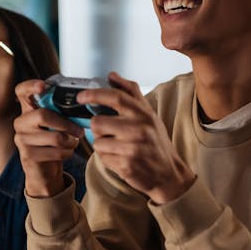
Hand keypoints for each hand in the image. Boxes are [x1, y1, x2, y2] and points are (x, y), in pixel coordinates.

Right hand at [13, 79, 84, 196]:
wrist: (44, 170)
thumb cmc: (53, 141)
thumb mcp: (56, 124)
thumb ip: (62, 113)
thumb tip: (82, 106)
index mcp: (28, 109)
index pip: (22, 91)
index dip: (31, 86)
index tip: (43, 86)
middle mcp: (21, 122)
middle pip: (43, 114)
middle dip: (67, 124)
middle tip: (80, 131)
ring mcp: (21, 138)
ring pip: (55, 137)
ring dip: (70, 142)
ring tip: (72, 143)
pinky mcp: (27, 155)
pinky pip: (56, 152)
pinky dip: (67, 153)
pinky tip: (66, 152)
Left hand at [79, 72, 195, 202]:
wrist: (169, 174)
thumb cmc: (157, 143)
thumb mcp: (149, 115)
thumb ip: (131, 93)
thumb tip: (112, 75)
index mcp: (144, 114)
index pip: (115, 97)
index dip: (94, 94)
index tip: (81, 96)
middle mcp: (139, 129)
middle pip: (98, 122)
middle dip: (96, 128)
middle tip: (106, 132)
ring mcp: (133, 148)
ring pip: (97, 142)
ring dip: (102, 145)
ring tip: (116, 147)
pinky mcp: (127, 165)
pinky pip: (102, 158)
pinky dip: (107, 158)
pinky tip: (120, 158)